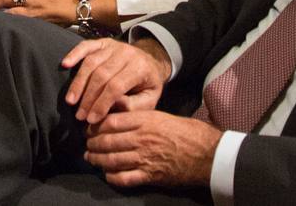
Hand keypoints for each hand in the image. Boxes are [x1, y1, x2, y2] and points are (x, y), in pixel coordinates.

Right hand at [60, 37, 169, 121]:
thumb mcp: (149, 100)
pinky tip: (65, 64)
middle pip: (101, 75)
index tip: (91, 119)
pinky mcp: (103, 42)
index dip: (101, 104)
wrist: (151, 65)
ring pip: (91, 62)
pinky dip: (74, 54)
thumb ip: (133, 106)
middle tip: (79, 115)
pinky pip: (86, 46)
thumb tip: (113, 104)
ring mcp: (114, 46)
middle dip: (88, 98)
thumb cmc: (147, 86)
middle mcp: (127, 53)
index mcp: (140, 67)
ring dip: (78, 83)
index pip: (116, 87)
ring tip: (70, 101)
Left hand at [85, 111, 220, 188]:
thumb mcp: (164, 117)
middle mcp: (142, 138)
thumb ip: (142, 119)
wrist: (208, 154)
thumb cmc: (189, 133)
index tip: (89, 128)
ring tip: (91, 158)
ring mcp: (145, 158)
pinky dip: (112, 177)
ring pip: (111, 159)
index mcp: (146, 121)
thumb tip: (121, 120)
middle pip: (107, 140)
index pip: (111, 121)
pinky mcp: (150, 175)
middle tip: (86, 144)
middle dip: (92, 143)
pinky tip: (108, 174)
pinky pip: (123, 178)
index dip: (95, 126)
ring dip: (97, 160)